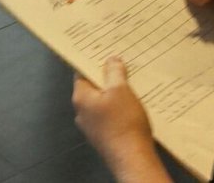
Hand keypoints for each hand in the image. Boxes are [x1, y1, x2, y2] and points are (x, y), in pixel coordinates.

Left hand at [73, 57, 166, 178]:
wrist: (133, 160)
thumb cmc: (124, 122)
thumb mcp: (121, 90)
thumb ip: (114, 72)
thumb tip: (111, 60)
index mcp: (80, 98)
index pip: (81, 73)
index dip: (92, 62)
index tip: (103, 53)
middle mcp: (81, 113)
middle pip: (92, 88)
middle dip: (106, 78)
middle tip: (121, 66)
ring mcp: (92, 127)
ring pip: (102, 104)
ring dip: (114, 95)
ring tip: (130, 85)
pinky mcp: (104, 138)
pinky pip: (109, 117)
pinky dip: (118, 110)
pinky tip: (132, 108)